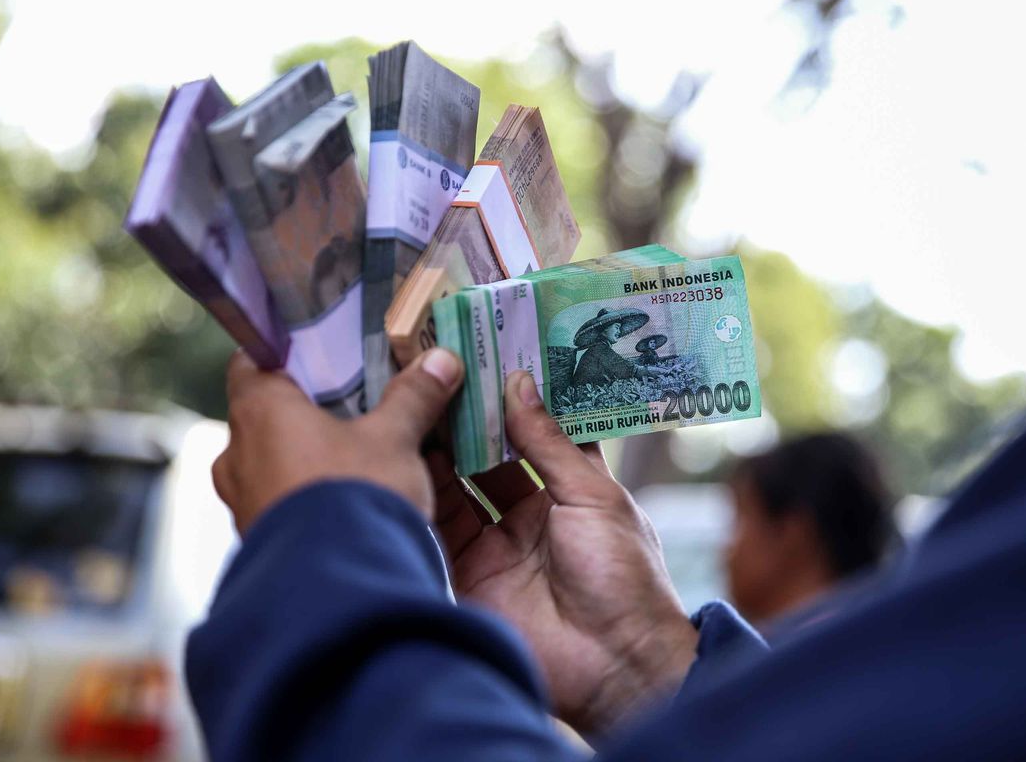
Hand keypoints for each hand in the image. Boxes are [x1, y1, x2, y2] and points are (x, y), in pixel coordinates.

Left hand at [213, 347, 462, 533]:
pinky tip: (348, 501)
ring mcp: (243, 502)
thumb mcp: (396, 439)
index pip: (253, 360)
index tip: (318, 354)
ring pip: (273, 462)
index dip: (284, 353)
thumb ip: (414, 397)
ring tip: (358, 458)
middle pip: (266, 414)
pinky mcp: (259, 541)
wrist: (339, 591)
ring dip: (309, 457)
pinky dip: (309, 495)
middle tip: (353, 406)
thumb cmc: (356, 494)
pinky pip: (281, 502)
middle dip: (308, 410)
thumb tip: (441, 359)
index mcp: (259, 411)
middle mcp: (237, 454)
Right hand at [431, 370, 697, 734]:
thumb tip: (520, 384)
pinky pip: (436, 530)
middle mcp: (524, 515)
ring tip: (413, 403)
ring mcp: (492, 545)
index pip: (528, 435)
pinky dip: (420, 497)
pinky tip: (403, 458)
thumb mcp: (593, 496)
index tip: (481, 361)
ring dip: (436, 453)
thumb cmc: (622, 574)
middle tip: (434, 375)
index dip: (506, 402)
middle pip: (483, 459)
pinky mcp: (465, 576)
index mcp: (565, 491)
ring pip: (454, 489)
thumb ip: (550, 442)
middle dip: (462, 423)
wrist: (613, 664)